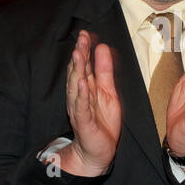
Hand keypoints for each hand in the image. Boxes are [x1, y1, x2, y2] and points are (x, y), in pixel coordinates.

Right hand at [60, 30, 121, 176]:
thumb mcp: (108, 91)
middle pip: (78, 72)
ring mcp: (80, 109)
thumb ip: (104, 70)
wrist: (98, 151)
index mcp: (85, 87)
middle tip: (81, 38)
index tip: (85, 33)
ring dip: (77, 70)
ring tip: (78, 54)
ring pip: (76, 87)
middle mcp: (79, 96)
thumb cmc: (102, 121)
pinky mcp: (84, 123)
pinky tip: (82, 83)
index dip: (84, 49)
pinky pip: (82, 107)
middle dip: (79, 54)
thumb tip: (102, 47)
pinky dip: (81, 95)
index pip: (83, 65)